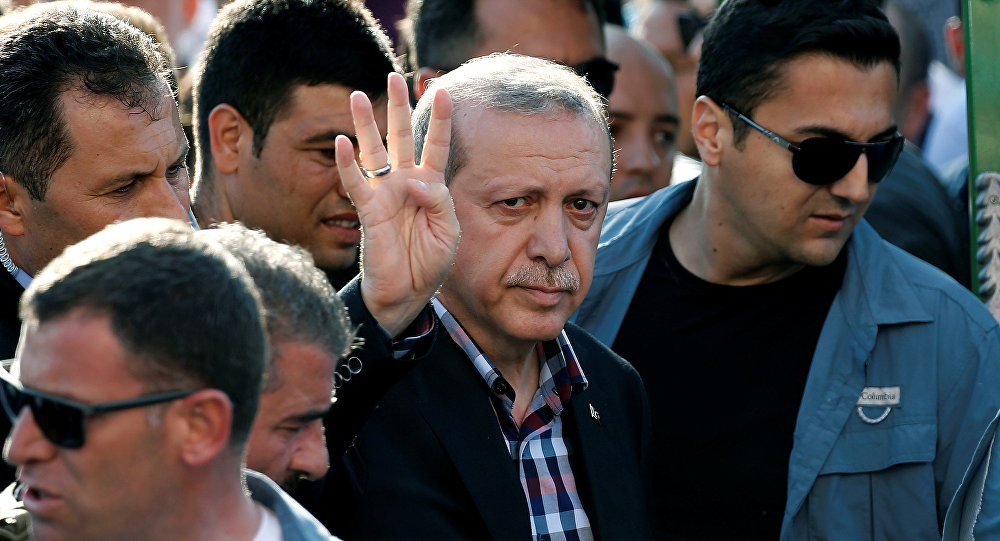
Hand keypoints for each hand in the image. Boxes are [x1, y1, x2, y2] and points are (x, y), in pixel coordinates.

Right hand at [336, 72, 457, 336]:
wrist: (408, 293)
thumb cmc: (430, 263)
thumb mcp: (449, 231)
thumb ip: (439, 200)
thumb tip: (412, 179)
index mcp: (431, 187)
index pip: (437, 145)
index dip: (440, 119)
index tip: (443, 90)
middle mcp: (406, 183)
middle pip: (402, 137)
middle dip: (399, 107)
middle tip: (394, 76)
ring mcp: (385, 194)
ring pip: (374, 151)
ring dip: (366, 124)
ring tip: (358, 95)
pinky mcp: (368, 210)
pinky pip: (356, 182)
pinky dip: (347, 163)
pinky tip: (342, 141)